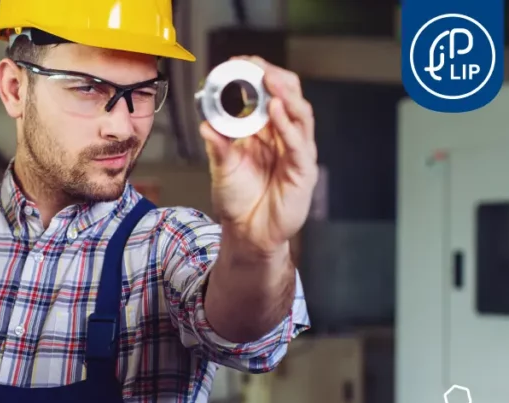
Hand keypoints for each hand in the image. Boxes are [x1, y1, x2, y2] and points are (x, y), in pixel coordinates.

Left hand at [200, 56, 317, 258]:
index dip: (259, 76)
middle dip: (275, 78)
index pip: (270, 94)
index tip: (242, 62)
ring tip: (269, 80)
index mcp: (267, 132)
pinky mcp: (303, 172)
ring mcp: (297, 153)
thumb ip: (217, 145)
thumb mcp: (222, 167)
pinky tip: (276, 111)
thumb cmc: (238, 200)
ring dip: (285, 95)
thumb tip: (205, 123)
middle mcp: (285, 138)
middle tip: (258, 66)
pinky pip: (299, 144)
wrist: (247, 233)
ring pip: (299, 115)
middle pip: (290, 98)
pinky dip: (287, 125)